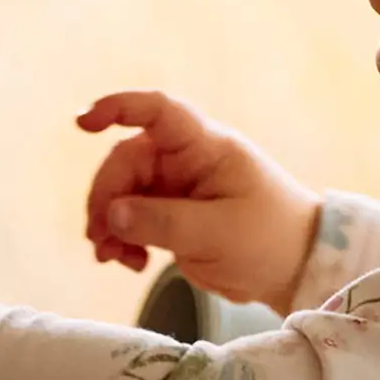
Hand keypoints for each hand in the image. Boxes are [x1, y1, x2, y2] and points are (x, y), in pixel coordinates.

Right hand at [79, 91, 320, 314]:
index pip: (157, 112)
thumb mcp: (217, 234)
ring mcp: (177, 189)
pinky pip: (134, 219)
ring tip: (112, 257)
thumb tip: (112, 214)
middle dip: (107, 198)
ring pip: (124, 194)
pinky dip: (123, 239)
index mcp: (205, 148)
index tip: (83, 123)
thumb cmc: (271, 240)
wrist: (296, 270)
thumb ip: (162, 222)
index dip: (118, 108)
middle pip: (127, 163)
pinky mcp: (173, 217)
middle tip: (100, 239)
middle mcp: (186, 161)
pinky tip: (130, 262)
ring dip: (109, 223)